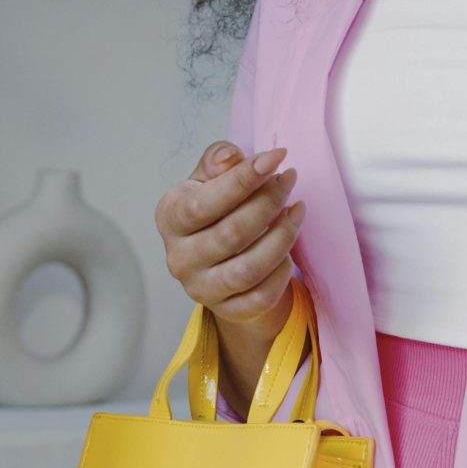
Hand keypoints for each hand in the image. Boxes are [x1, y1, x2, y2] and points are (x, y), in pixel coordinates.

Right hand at [155, 139, 305, 332]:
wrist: (215, 257)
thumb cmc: (213, 209)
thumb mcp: (207, 177)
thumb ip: (217, 160)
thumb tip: (231, 158)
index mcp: (170, 218)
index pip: (205, 202)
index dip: (244, 179)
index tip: (277, 157)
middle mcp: (179, 257)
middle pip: (232, 234)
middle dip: (269, 203)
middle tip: (289, 180)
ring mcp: (201, 288)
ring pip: (249, 269)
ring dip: (282, 237)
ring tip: (297, 210)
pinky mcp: (226, 310)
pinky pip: (261, 297)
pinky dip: (282, 272)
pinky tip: (289, 249)